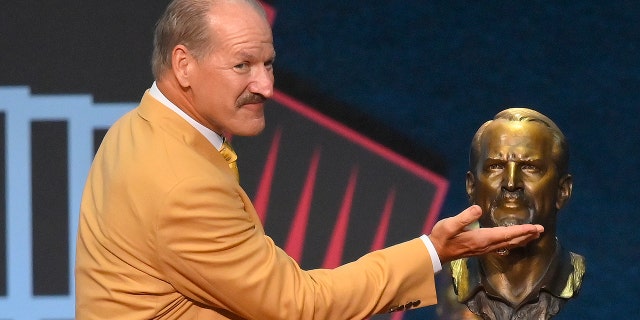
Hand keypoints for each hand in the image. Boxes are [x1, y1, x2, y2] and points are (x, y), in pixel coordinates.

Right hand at [428, 205, 543, 262]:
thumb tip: (478, 209)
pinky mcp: (482, 250)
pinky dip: (513, 243)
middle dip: (527, 235)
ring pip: (508, 244)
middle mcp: (486, 245)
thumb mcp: (450, 224)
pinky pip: (503, 247)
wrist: (436, 251)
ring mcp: (484, 249)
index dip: (521, 230)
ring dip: (522, 239)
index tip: (535, 227)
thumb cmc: (442, 236)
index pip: (506, 234)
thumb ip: (464, 217)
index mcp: (481, 238)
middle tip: (541, 230)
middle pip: (511, 240)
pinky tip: (516, 242)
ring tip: (534, 235)